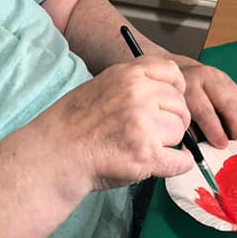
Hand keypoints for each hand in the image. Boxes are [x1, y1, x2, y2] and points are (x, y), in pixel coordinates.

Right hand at [37, 56, 193, 194]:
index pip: (172, 72)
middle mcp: (139, 95)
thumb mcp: (100, 85)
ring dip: (167, 143)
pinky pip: (181, 161)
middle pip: (180, 105)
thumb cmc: (72, 124)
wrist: (55, 154)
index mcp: (128, 75)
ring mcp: (144, 125)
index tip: (170, 101)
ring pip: (179, 133)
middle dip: (171, 120)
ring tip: (142, 147)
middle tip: (153, 132)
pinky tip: (160, 163)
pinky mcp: (146, 155)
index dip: (176, 89)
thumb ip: (132, 84)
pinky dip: (175, 165)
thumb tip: (163, 90)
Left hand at [175, 59, 236, 147]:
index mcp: (186, 88)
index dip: (215, 130)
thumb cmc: (173, 102)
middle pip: (227, 103)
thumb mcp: (175, 114)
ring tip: (233, 133)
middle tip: (234, 140)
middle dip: (234, 125)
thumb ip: (187, 130)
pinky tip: (233, 122)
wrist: (172, 77)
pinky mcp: (227, 79)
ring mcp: (217, 76)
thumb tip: (200, 149)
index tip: (221, 144)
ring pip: (236, 100)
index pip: (204, 111)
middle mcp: (203, 78)